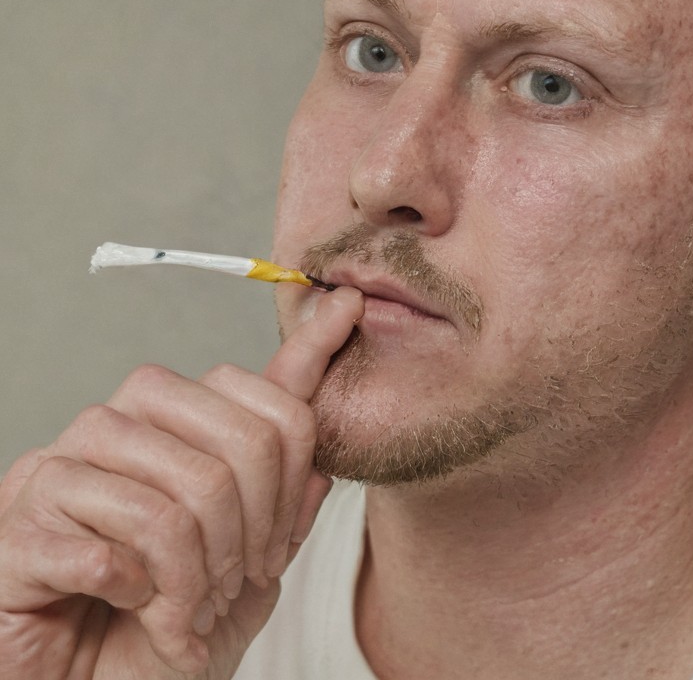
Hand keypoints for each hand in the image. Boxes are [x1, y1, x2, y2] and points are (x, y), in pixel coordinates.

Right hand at [0, 286, 362, 678]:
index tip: (282, 546)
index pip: (277, 401)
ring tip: (191, 612)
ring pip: (174, 504)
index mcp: (174, 412)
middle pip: (237, 445)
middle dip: (255, 533)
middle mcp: (118, 423)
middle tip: (237, 587)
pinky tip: (131, 607)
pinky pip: (106, 556)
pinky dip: (140, 600)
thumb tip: (332, 419)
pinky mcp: (14, 534)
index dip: (296, 483)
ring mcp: (58, 470)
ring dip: (198, 577)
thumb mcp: (254, 558)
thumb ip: (293, 489)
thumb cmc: (169, 621)